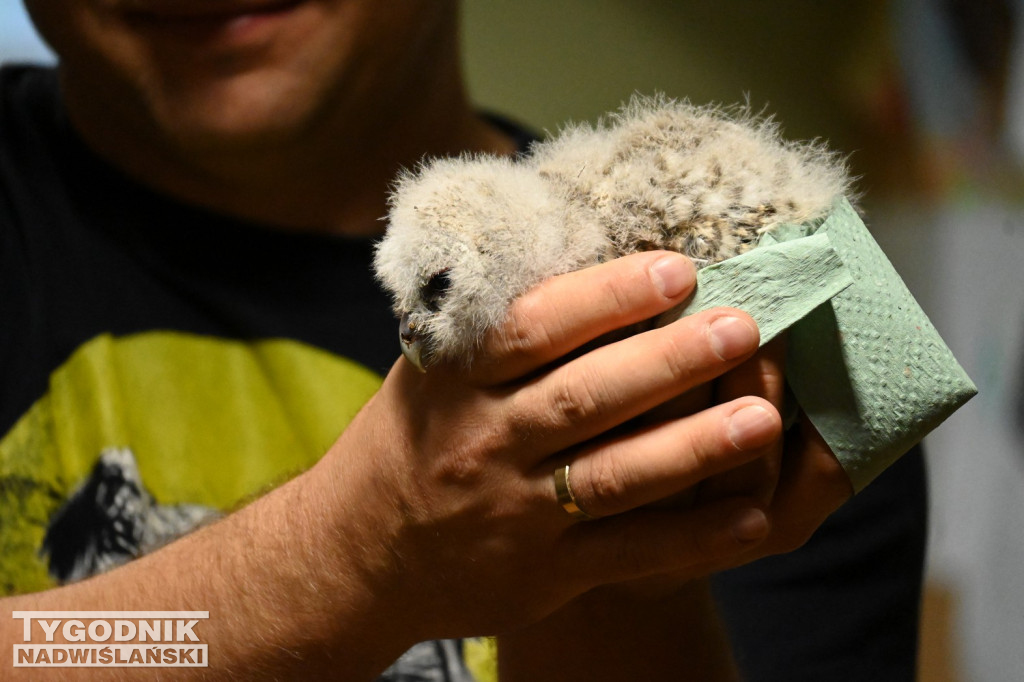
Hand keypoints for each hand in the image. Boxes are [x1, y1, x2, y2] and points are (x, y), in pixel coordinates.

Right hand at [312, 251, 781, 642]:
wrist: (362, 551)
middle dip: (667, 361)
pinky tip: (749, 518)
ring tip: (761, 415)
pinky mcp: (543, 572)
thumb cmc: (418, 437)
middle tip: (741, 325)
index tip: (677, 269)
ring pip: (614, 474)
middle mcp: (484, 441)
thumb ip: (499, 324)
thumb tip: (579, 239)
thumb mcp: (433, 370)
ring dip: (692, 446)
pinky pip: (625, 552)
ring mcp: (513, 511)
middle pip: (584, 397)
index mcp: (456, 378)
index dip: (607, 297)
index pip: (533, 329)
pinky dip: (690, 538)